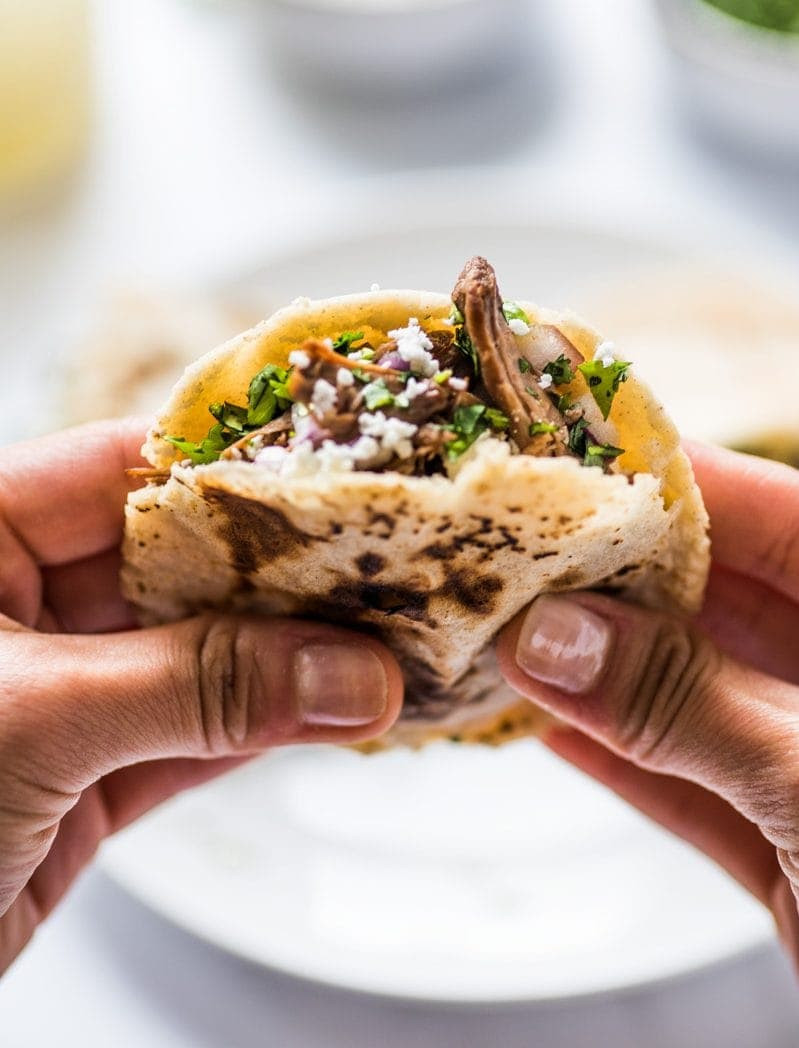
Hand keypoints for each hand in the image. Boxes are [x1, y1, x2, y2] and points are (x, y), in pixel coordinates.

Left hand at [0, 419, 401, 974]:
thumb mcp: (32, 719)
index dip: (237, 467)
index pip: (125, 468)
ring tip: (386, 648)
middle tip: (390, 572)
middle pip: (179, 564)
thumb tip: (350, 673)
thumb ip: (199, 688)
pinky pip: (188, 736)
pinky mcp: (79, 778)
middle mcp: (14, 603)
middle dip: (284, 576)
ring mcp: (54, 692)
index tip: (341, 474)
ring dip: (287, 662)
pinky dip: (259, 731)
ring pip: (194, 655)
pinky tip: (333, 714)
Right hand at [496, 443, 798, 966]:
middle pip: (724, 603)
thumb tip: (553, 635)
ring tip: (512, 632)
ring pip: (698, 697)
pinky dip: (623, 764)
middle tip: (514, 554)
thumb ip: (687, 705)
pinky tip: (548, 730)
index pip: (778, 518)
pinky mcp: (798, 851)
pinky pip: (695, 788)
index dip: (673, 480)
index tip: (571, 455)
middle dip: (615, 581)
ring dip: (603, 674)